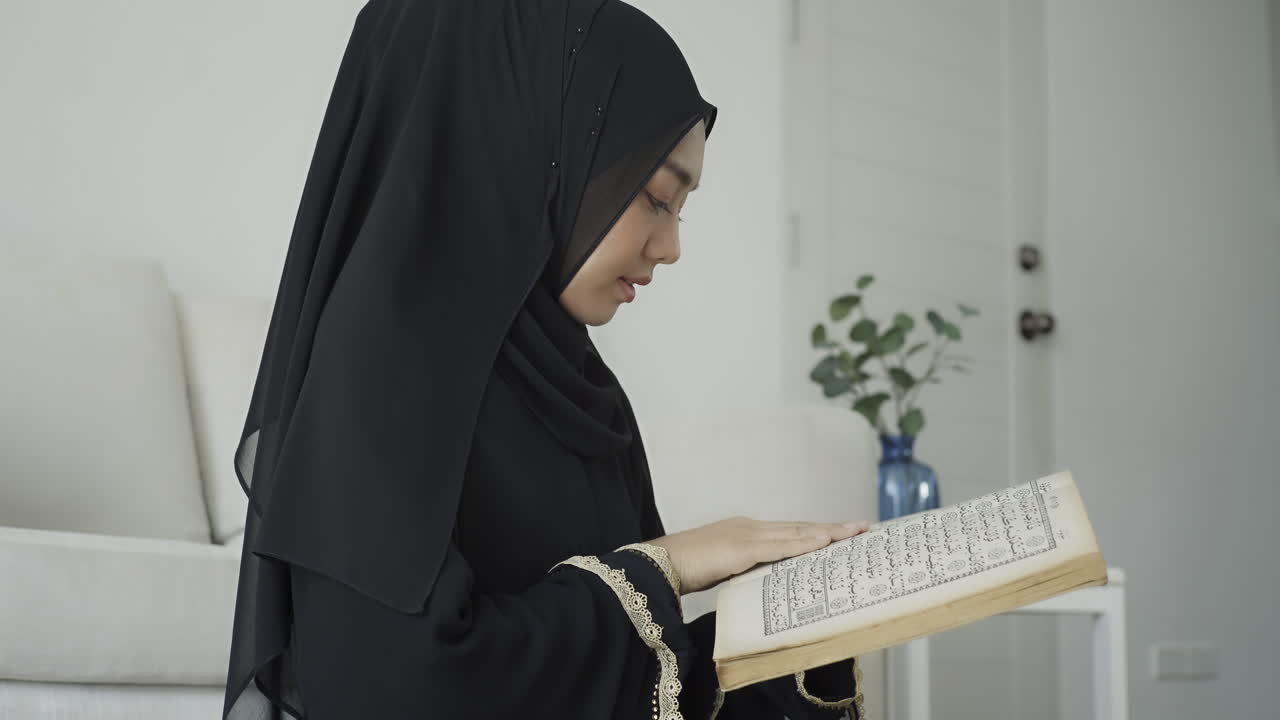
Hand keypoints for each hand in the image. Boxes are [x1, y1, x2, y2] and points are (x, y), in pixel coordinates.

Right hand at [647, 516, 872, 593]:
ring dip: (828, 533)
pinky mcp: (741, 547)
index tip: (842, 534)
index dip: (817, 533)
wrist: (658, 564)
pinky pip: (781, 546)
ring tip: (855, 533)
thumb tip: (766, 590)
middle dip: (833, 528)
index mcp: (746, 533)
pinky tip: (825, 543)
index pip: (790, 533)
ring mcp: (747, 534)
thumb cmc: (683, 571)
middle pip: (800, 528)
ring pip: (796, 533)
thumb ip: (745, 575)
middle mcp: (751, 528)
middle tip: (864, 527)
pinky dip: (805, 543)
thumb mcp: (722, 573)